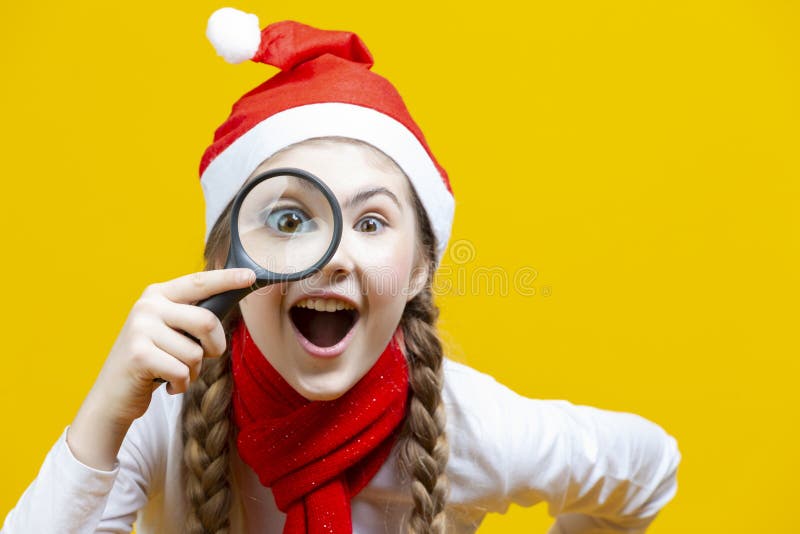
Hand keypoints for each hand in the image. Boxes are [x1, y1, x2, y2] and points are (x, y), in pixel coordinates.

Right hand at [67, 268, 254, 469]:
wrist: (113, 396)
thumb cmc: (153, 361)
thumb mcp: (170, 330)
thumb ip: (193, 315)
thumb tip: (232, 298)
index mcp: (159, 294)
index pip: (199, 281)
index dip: (227, 279)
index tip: (251, 276)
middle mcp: (148, 306)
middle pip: (207, 321)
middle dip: (215, 347)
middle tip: (205, 358)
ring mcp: (140, 329)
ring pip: (196, 353)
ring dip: (194, 372)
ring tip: (175, 372)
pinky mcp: (138, 355)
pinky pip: (182, 372)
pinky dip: (181, 385)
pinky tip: (166, 384)